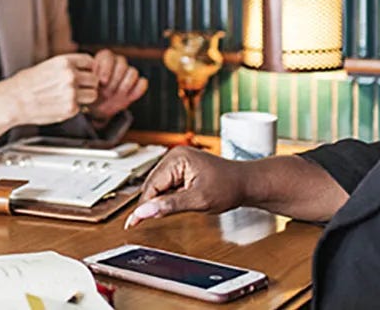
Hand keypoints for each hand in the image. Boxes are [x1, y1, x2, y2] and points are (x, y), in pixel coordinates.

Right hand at [5, 53, 98, 125]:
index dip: (88, 69)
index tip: (85, 74)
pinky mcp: (70, 109)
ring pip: (93, 95)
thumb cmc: (24, 84)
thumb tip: (80, 71)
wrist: (13, 101)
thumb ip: (65, 68)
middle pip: (94, 79)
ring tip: (71, 98)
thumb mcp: (47, 66)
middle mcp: (70, 76)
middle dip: (88, 84)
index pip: (89, 61)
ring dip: (85, 97)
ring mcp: (71, 93)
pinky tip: (61, 106)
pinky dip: (74, 108)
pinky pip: (81, 108)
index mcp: (64, 62)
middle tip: (78, 89)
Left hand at [87, 49, 147, 123]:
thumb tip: (93, 76)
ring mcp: (128, 73)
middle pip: (122, 64)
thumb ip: (88, 77)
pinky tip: (127, 97)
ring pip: (133, 72)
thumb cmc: (89, 92)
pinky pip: (142, 83)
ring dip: (124, 85)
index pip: (109, 56)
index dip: (106, 69)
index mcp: (103, 58)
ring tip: (115, 94)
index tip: (101, 81)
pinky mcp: (136, 85)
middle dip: (114, 80)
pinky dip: (136, 90)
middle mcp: (117, 62)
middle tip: (107, 91)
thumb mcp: (85, 84)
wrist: (97, 106)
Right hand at [123, 146, 246, 228]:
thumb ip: (170, 205)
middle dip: (152, 203)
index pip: (151, 185)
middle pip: (152, 185)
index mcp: (177, 158)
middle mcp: (175, 156)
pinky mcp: (182, 168)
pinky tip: (181, 202)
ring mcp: (178, 161)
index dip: (143, 206)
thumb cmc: (230, 187)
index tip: (132, 223)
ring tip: (181, 207)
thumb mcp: (199, 200)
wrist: (247, 183)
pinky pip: (167, 184)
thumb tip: (146, 211)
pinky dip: (169, 196)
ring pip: (158, 186)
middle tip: (146, 223)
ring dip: (162, 200)